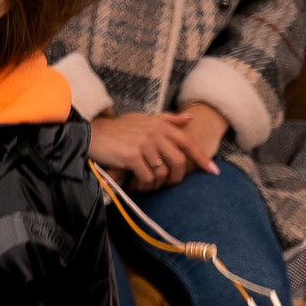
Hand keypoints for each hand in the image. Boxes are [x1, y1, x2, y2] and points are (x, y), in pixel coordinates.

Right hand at [89, 105, 225, 191]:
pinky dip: (144, 185)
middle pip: (179, 162)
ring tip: (147, 185)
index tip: (212, 171)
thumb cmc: (119, 129)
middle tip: (167, 184)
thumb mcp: (144, 119)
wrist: (93, 133)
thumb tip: (190, 119)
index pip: (188, 143)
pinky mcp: (132, 156)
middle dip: (176, 177)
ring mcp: (144, 144)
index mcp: (160, 124)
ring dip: (157, 184)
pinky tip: (136, 184)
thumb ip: (168, 120)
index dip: (201, 158)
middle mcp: (155, 132)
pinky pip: (148, 178)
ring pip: (163, 172)